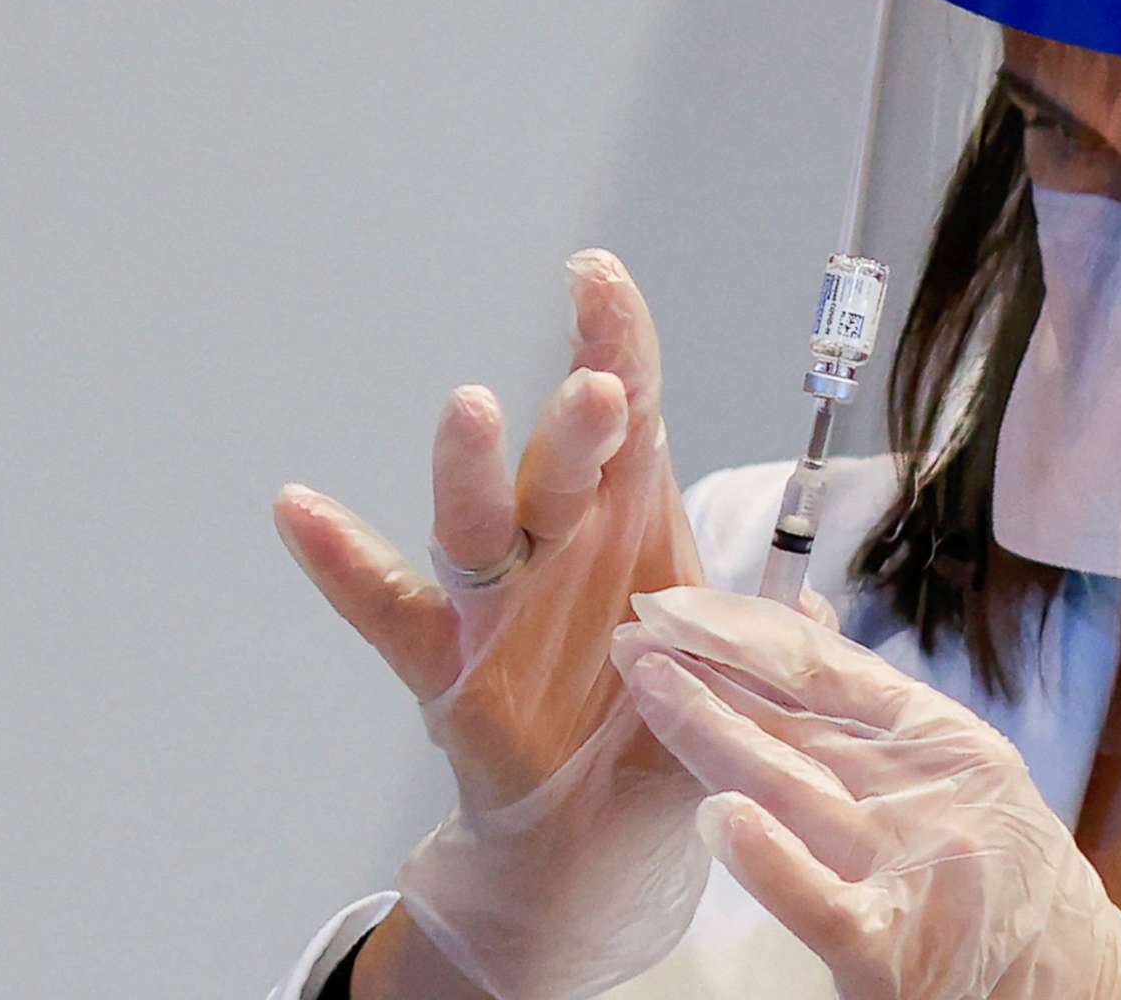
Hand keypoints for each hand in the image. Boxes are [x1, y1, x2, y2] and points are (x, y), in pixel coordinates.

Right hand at [274, 250, 708, 999]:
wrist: (607, 847)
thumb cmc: (667, 728)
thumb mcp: (743, 677)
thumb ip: (767, 634)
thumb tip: (821, 601)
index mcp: (634, 523)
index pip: (631, 410)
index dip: (617, 338)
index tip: (596, 272)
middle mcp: (561, 542)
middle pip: (566, 463)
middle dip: (583, 422)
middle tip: (602, 385)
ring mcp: (498, 601)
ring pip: (479, 522)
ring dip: (475, 468)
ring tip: (472, 410)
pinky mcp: (450, 668)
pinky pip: (388, 609)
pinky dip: (341, 562)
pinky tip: (299, 508)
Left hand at [611, 585, 1120, 999]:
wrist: (1082, 984)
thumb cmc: (1007, 875)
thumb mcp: (956, 769)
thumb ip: (870, 704)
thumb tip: (795, 608)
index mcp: (944, 739)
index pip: (826, 667)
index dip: (743, 630)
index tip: (675, 606)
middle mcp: (934, 790)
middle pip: (798, 718)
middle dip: (707, 672)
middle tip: (634, 636)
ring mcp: (916, 868)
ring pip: (794, 787)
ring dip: (711, 732)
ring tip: (648, 689)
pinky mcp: (897, 955)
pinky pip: (822, 902)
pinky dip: (770, 860)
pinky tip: (717, 820)